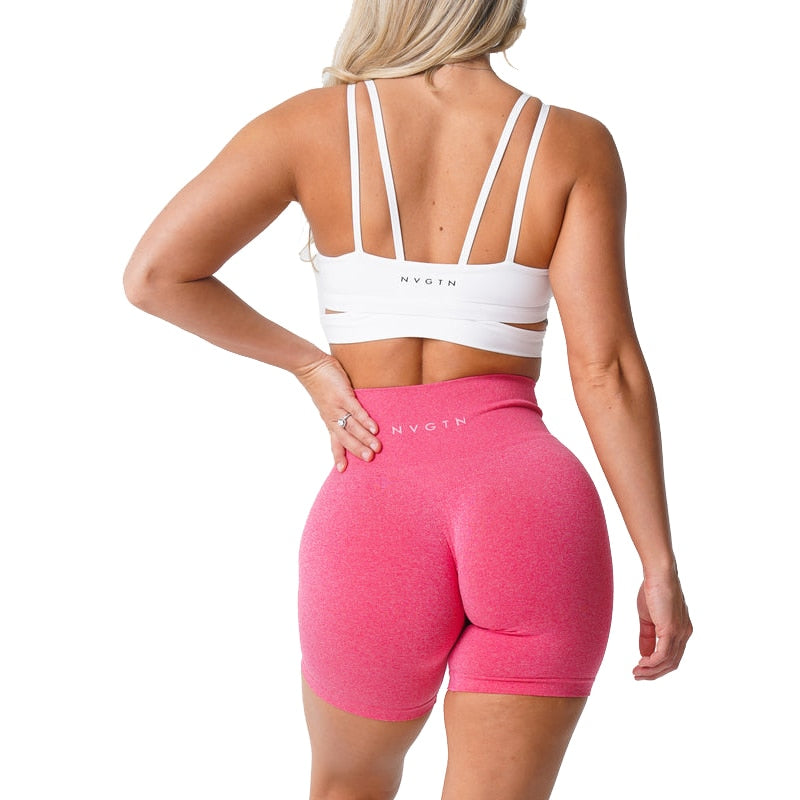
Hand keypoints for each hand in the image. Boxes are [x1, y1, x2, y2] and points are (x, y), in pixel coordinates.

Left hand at [294, 353, 381, 471]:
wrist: (310, 366)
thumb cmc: (322, 382)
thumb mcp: (329, 403)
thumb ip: (341, 412)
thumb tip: (356, 418)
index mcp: (330, 420)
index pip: (335, 441)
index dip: (338, 455)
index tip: (342, 470)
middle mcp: (333, 417)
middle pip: (346, 438)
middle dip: (358, 450)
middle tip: (370, 460)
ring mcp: (338, 407)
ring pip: (353, 427)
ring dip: (365, 438)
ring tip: (377, 448)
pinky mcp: (343, 395)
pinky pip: (356, 411)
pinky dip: (365, 420)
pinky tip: (374, 428)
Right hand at [634, 572, 692, 680]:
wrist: (659, 574)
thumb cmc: (653, 589)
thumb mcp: (647, 617)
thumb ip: (647, 636)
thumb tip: (644, 654)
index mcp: (681, 630)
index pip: (672, 656)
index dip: (657, 666)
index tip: (641, 668)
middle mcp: (684, 634)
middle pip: (672, 664)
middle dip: (654, 673)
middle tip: (637, 676)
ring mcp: (680, 633)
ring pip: (668, 662)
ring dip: (651, 671)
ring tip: (636, 672)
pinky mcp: (672, 630)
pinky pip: (663, 655)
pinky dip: (652, 663)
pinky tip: (641, 663)